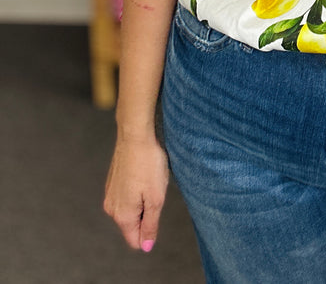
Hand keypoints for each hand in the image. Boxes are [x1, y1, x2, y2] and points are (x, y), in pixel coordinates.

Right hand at [103, 134, 168, 251]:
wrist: (135, 136)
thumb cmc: (148, 165)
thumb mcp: (156, 198)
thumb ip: (150, 225)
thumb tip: (146, 247)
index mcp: (122, 216)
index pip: (135, 241)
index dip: (150, 232)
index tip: (157, 210)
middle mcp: (111, 209)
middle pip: (133, 225)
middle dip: (147, 214)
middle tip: (155, 192)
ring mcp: (110, 194)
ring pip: (130, 209)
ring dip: (142, 201)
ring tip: (149, 180)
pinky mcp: (112, 182)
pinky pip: (126, 196)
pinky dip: (136, 190)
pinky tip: (143, 174)